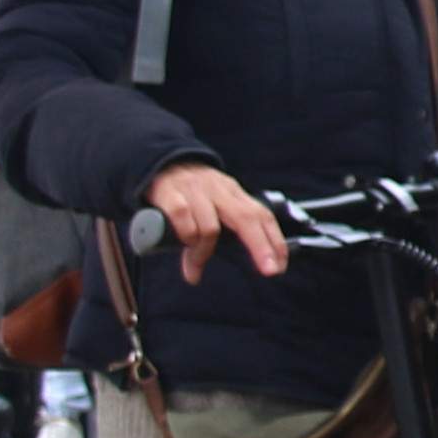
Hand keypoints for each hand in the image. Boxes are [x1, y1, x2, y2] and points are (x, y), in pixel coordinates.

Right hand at [146, 161, 284, 285]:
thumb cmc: (190, 193)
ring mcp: (195, 191)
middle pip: (247, 218)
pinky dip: (185, 235)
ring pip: (211, 227)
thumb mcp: (213, 205)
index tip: (280, 266)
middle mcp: (219, 190)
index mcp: (233, 193)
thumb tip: (207, 275)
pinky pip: (183, 219)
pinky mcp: (171, 194)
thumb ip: (218, 236)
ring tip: (194, 262)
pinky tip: (181, 241)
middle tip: (268, 271)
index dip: (275, 241)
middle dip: (261, 246)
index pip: (262, 215)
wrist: (157, 162)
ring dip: (204, 251)